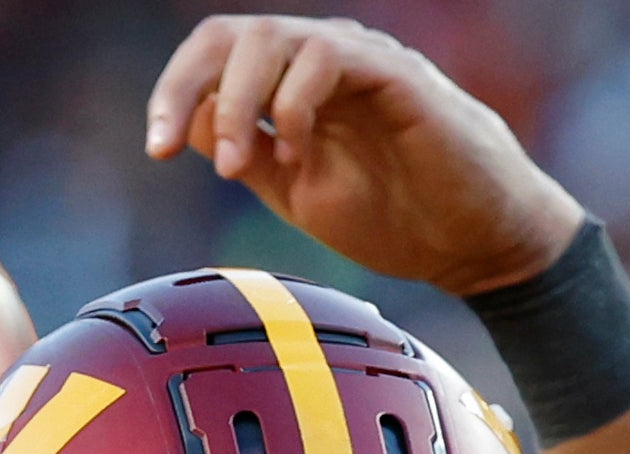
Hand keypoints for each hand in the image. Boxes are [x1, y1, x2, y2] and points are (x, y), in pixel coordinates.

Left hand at [145, 15, 584, 297]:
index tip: (158, 150)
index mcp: (293, 85)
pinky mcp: (398, 76)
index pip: (217, 55)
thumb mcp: (297, 193)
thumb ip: (248, 156)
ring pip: (274, 37)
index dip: (175, 92)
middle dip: (187, 88)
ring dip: (239, 101)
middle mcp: (322, 60)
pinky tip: (293, 152)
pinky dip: (295, 101)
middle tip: (175, 152)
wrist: (471, 244)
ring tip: (240, 166)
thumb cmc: (395, 217)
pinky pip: (329, 57)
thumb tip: (193, 125)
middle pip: (233, 34)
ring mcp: (360, 61)